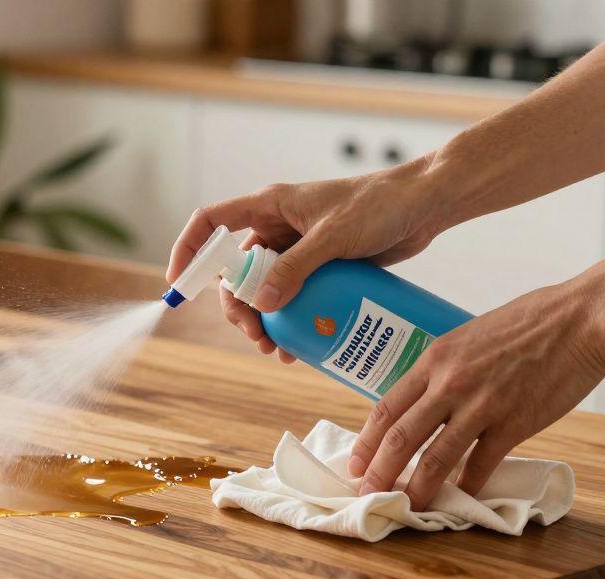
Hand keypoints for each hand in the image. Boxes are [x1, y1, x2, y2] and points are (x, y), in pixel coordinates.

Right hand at [166, 159, 446, 356]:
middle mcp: (277, 228)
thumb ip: (296, 268)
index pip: (211, 224)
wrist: (426, 205)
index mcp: (269, 206)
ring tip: (275, 348)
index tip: (178, 285)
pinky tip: (296, 346)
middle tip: (254, 334)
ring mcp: (297, 250)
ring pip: (261, 290)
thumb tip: (261, 304)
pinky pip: (291, 298)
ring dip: (261, 321)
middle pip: (233, 270)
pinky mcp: (319, 268)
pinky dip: (288, 322)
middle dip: (236, 306)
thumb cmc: (381, 205)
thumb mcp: (334, 237)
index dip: (188, 251)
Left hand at [347, 280, 604, 509]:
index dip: (366, 441)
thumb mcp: (468, 337)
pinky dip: (469, 486)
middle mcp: (449, 384)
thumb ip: (445, 368)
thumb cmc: (529, 322)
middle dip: (379, 472)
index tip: (355, 464)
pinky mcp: (514, 423)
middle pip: (400, 437)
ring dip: (418, 488)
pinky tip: (462, 499)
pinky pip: (482, 464)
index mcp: (434, 359)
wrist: (580, 320)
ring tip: (407, 507)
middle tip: (368, 494)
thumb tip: (426, 397)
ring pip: (436, 457)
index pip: (386, 408)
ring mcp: (481, 405)